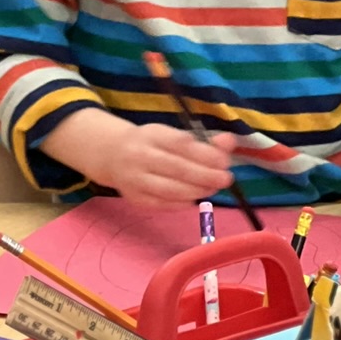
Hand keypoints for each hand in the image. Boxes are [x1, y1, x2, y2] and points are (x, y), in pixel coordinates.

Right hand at [52, 113, 236, 206]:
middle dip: (206, 176)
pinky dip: (182, 203)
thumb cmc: (151, 143)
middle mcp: (139, 156)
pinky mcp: (134, 198)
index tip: (224, 161)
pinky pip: (162, 204)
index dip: (206, 154)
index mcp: (151, 135)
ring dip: (197, 191)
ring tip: (211, 188)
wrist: (111, 154)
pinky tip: (193, 197)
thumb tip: (229, 142)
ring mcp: (134, 179)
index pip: (181, 144)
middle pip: (177, 169)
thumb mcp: (173, 135)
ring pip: (170, 190)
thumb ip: (204, 140)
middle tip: (225, 179)